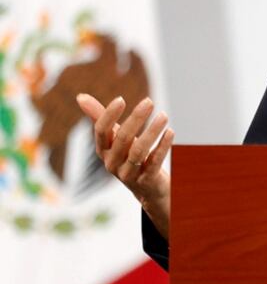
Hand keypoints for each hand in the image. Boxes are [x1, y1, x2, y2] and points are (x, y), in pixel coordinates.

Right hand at [75, 94, 173, 238]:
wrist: (146, 187)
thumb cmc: (128, 155)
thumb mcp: (115, 137)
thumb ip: (100, 117)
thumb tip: (80, 96)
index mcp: (102, 150)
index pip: (101, 131)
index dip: (109, 115)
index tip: (121, 99)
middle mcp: (112, 162)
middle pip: (122, 138)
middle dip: (136, 118)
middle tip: (149, 101)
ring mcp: (128, 173)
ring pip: (139, 151)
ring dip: (152, 131)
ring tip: (164, 115)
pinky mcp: (146, 180)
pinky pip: (154, 162)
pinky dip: (163, 146)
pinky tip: (170, 132)